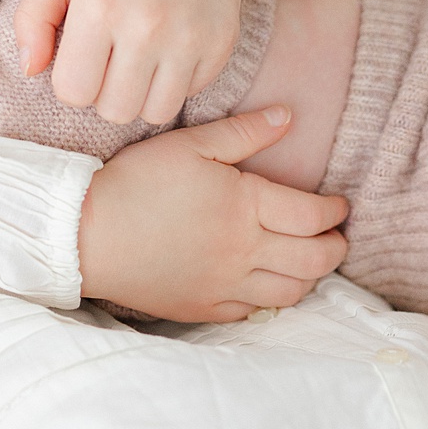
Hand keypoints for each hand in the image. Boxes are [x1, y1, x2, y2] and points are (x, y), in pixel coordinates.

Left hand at [13, 0, 329, 126]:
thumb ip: (32, 16)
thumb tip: (31, 71)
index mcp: (99, 5)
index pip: (73, 92)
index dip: (71, 78)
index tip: (81, 52)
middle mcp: (147, 26)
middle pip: (114, 111)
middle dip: (105, 91)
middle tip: (110, 56)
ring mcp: (189, 37)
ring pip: (155, 113)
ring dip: (141, 94)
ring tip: (137, 58)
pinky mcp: (221, 42)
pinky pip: (190, 94)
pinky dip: (176, 80)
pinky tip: (169, 45)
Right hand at [77, 104, 348, 320]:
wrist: (87, 233)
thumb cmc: (137, 181)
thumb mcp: (190, 144)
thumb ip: (244, 132)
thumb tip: (288, 116)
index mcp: (246, 207)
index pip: (312, 215)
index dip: (334, 211)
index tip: (340, 204)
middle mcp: (244, 252)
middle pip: (313, 260)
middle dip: (335, 248)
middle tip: (338, 236)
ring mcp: (225, 285)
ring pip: (290, 293)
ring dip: (311, 278)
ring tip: (311, 262)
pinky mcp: (202, 307)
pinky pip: (252, 312)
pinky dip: (271, 300)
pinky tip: (268, 285)